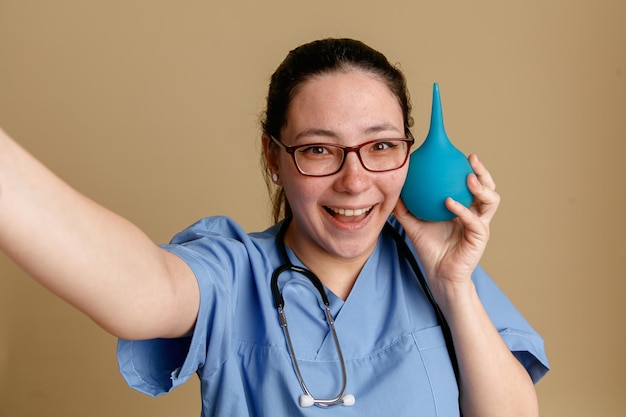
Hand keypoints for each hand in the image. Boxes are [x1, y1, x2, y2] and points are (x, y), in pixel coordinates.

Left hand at [394, 154, 499, 295]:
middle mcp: (475, 214)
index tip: (462, 154)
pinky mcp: (479, 238)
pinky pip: (473, 220)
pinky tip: (449, 202)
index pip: (472, 184)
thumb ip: (404, 207)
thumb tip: (391, 188)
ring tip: (469, 178)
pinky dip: (462, 210)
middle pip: (488, 188)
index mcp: (464, 208)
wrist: (438, 273)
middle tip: (471, 160)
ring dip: (481, 188)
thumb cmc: (429, 248)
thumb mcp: (413, 223)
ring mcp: (480, 225)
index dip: (472, 169)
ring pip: (491, 201)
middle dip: (483, 172)